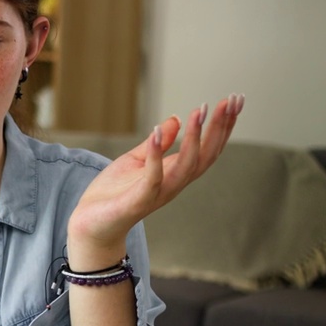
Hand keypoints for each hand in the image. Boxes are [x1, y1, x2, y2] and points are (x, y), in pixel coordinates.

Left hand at [68, 94, 244, 253]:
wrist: (90, 225)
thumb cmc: (113, 194)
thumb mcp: (136, 160)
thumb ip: (157, 144)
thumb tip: (176, 119)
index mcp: (175, 173)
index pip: (207, 148)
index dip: (222, 125)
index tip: (234, 100)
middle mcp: (174, 184)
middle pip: (206, 155)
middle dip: (220, 128)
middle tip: (233, 100)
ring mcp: (158, 193)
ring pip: (186, 166)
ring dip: (195, 137)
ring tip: (200, 111)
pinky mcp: (138, 201)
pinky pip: (153, 178)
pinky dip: (157, 155)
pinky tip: (159, 131)